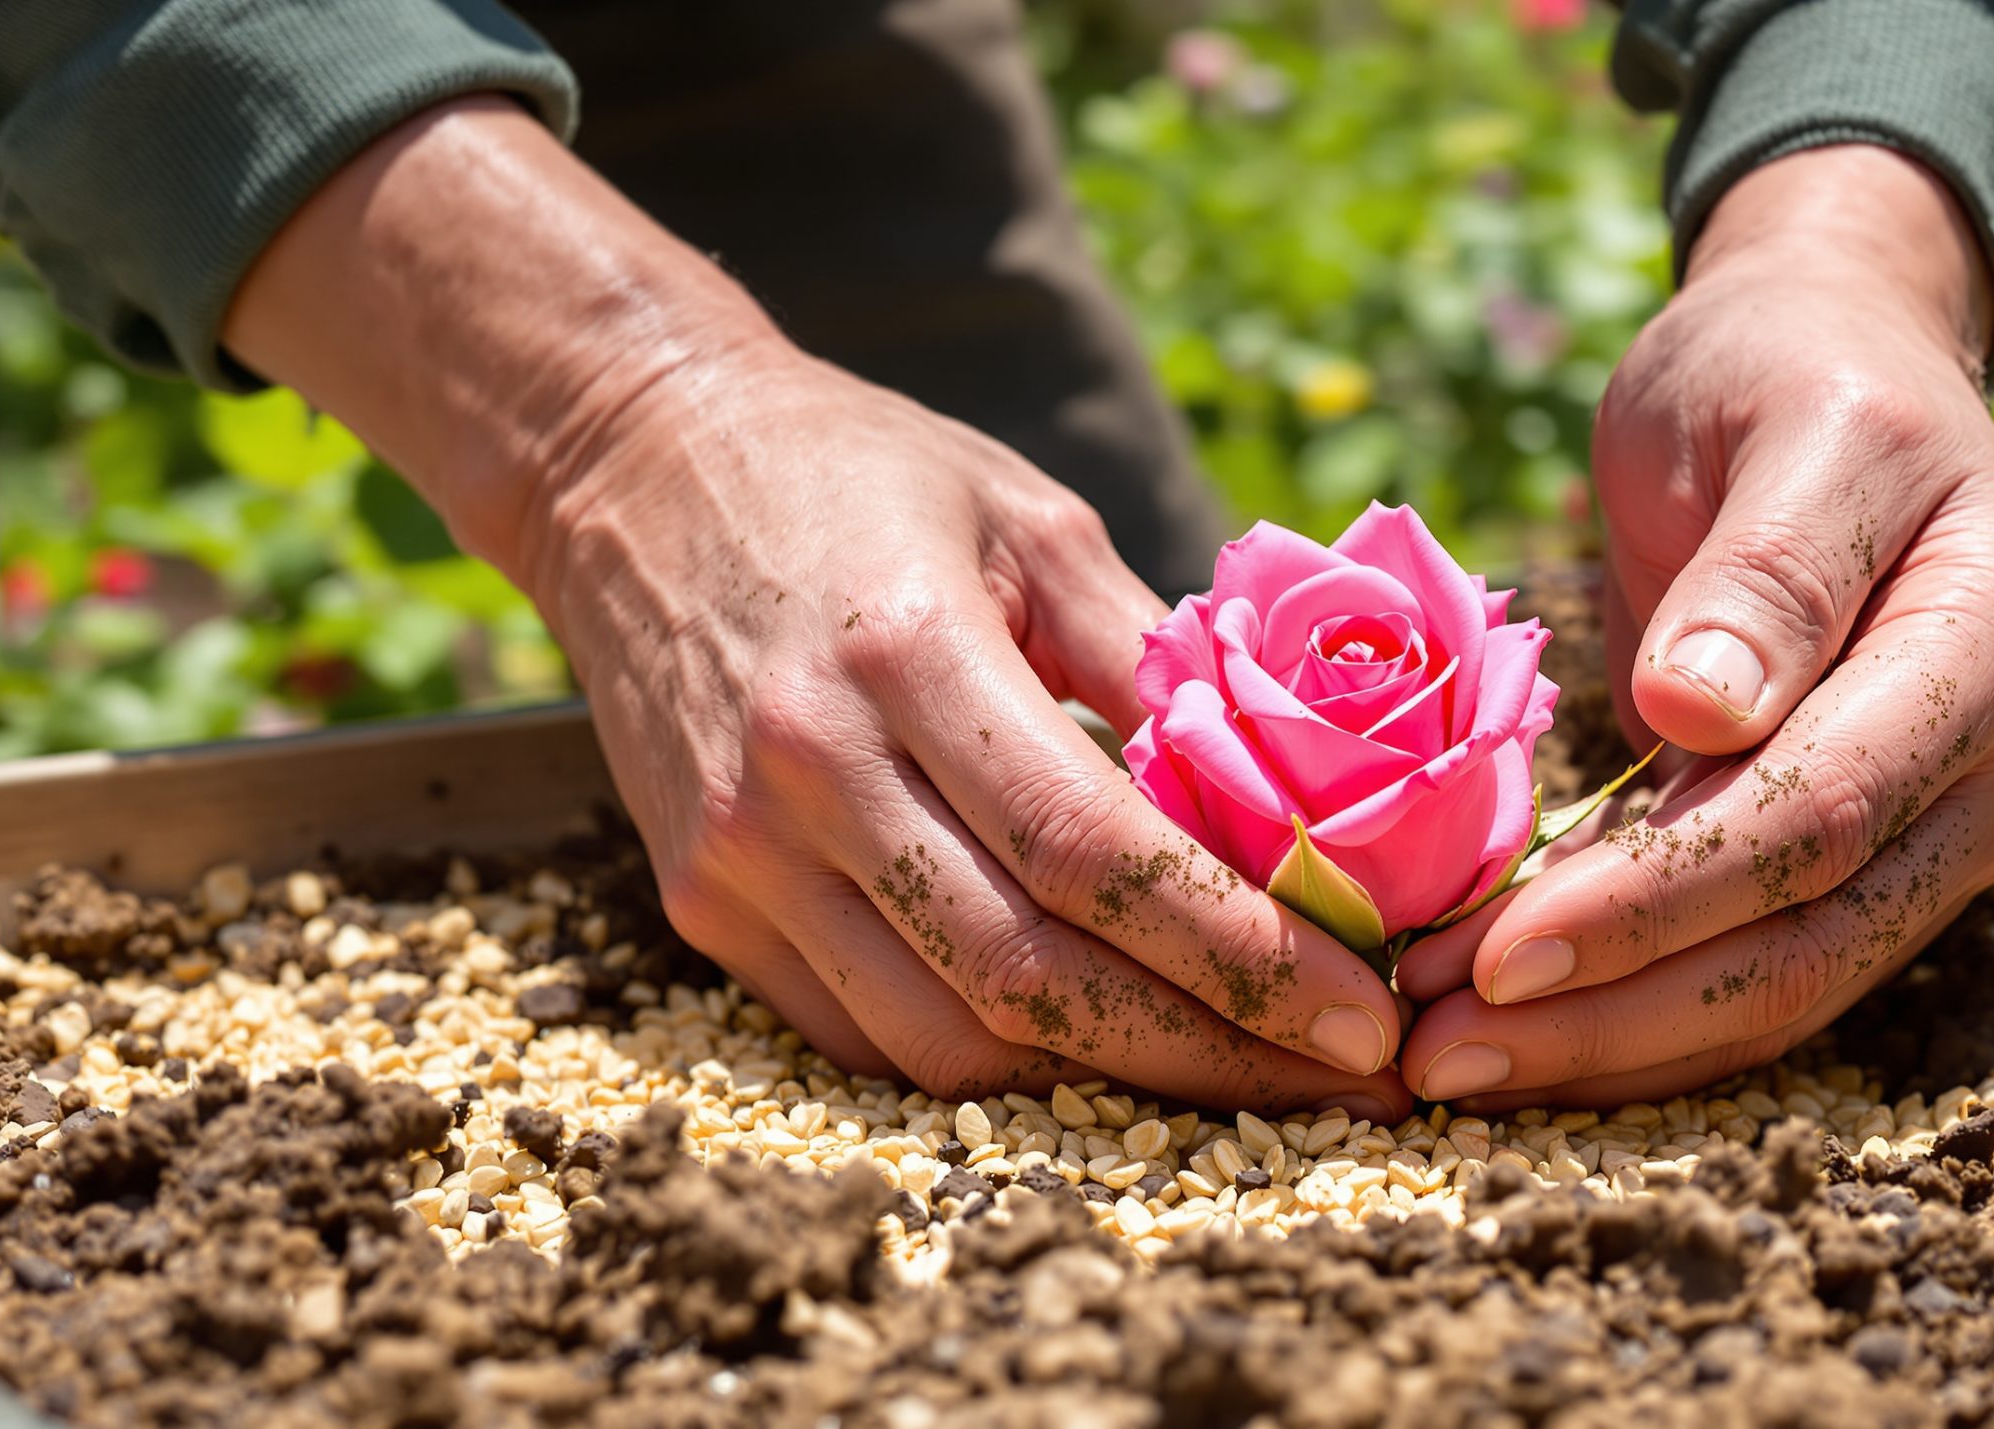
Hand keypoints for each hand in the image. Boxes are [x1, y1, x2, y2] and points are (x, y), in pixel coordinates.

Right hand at [227, 99, 1408, 1117]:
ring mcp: (741, 857)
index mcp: (908, 657)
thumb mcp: (1031, 519)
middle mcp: (810, 774)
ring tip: (1244, 1070)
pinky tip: (1096, 1044)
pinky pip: (869, 1038)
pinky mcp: (705, 904)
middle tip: (1341, 1079)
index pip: (1096, 857)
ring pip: (949, 1040)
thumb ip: (1154, 656)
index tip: (1361, 1014)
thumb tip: (1298, 791)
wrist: (632, 466)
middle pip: (1032, 979)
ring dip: (1112, 1080)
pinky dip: (994, 1061)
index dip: (1241, 956)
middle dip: (1210, 1051)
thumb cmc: (858, 474)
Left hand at [1398, 146, 1993, 1107]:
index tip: (1501, 955)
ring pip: (1784, 987)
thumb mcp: (1780, 424)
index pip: (1819, 814)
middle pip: (1807, 941)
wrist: (1838, 364)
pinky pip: (1760, 969)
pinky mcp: (1872, 861)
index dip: (1659, 900)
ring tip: (1448, 1064)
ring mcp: (1944, 827)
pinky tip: (1517, 1034)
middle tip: (1437, 1053)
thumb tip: (1704, 716)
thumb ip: (1765, 572)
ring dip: (1613, 1044)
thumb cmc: (1794, 374)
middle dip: (1615, 1013)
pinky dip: (1634, 1013)